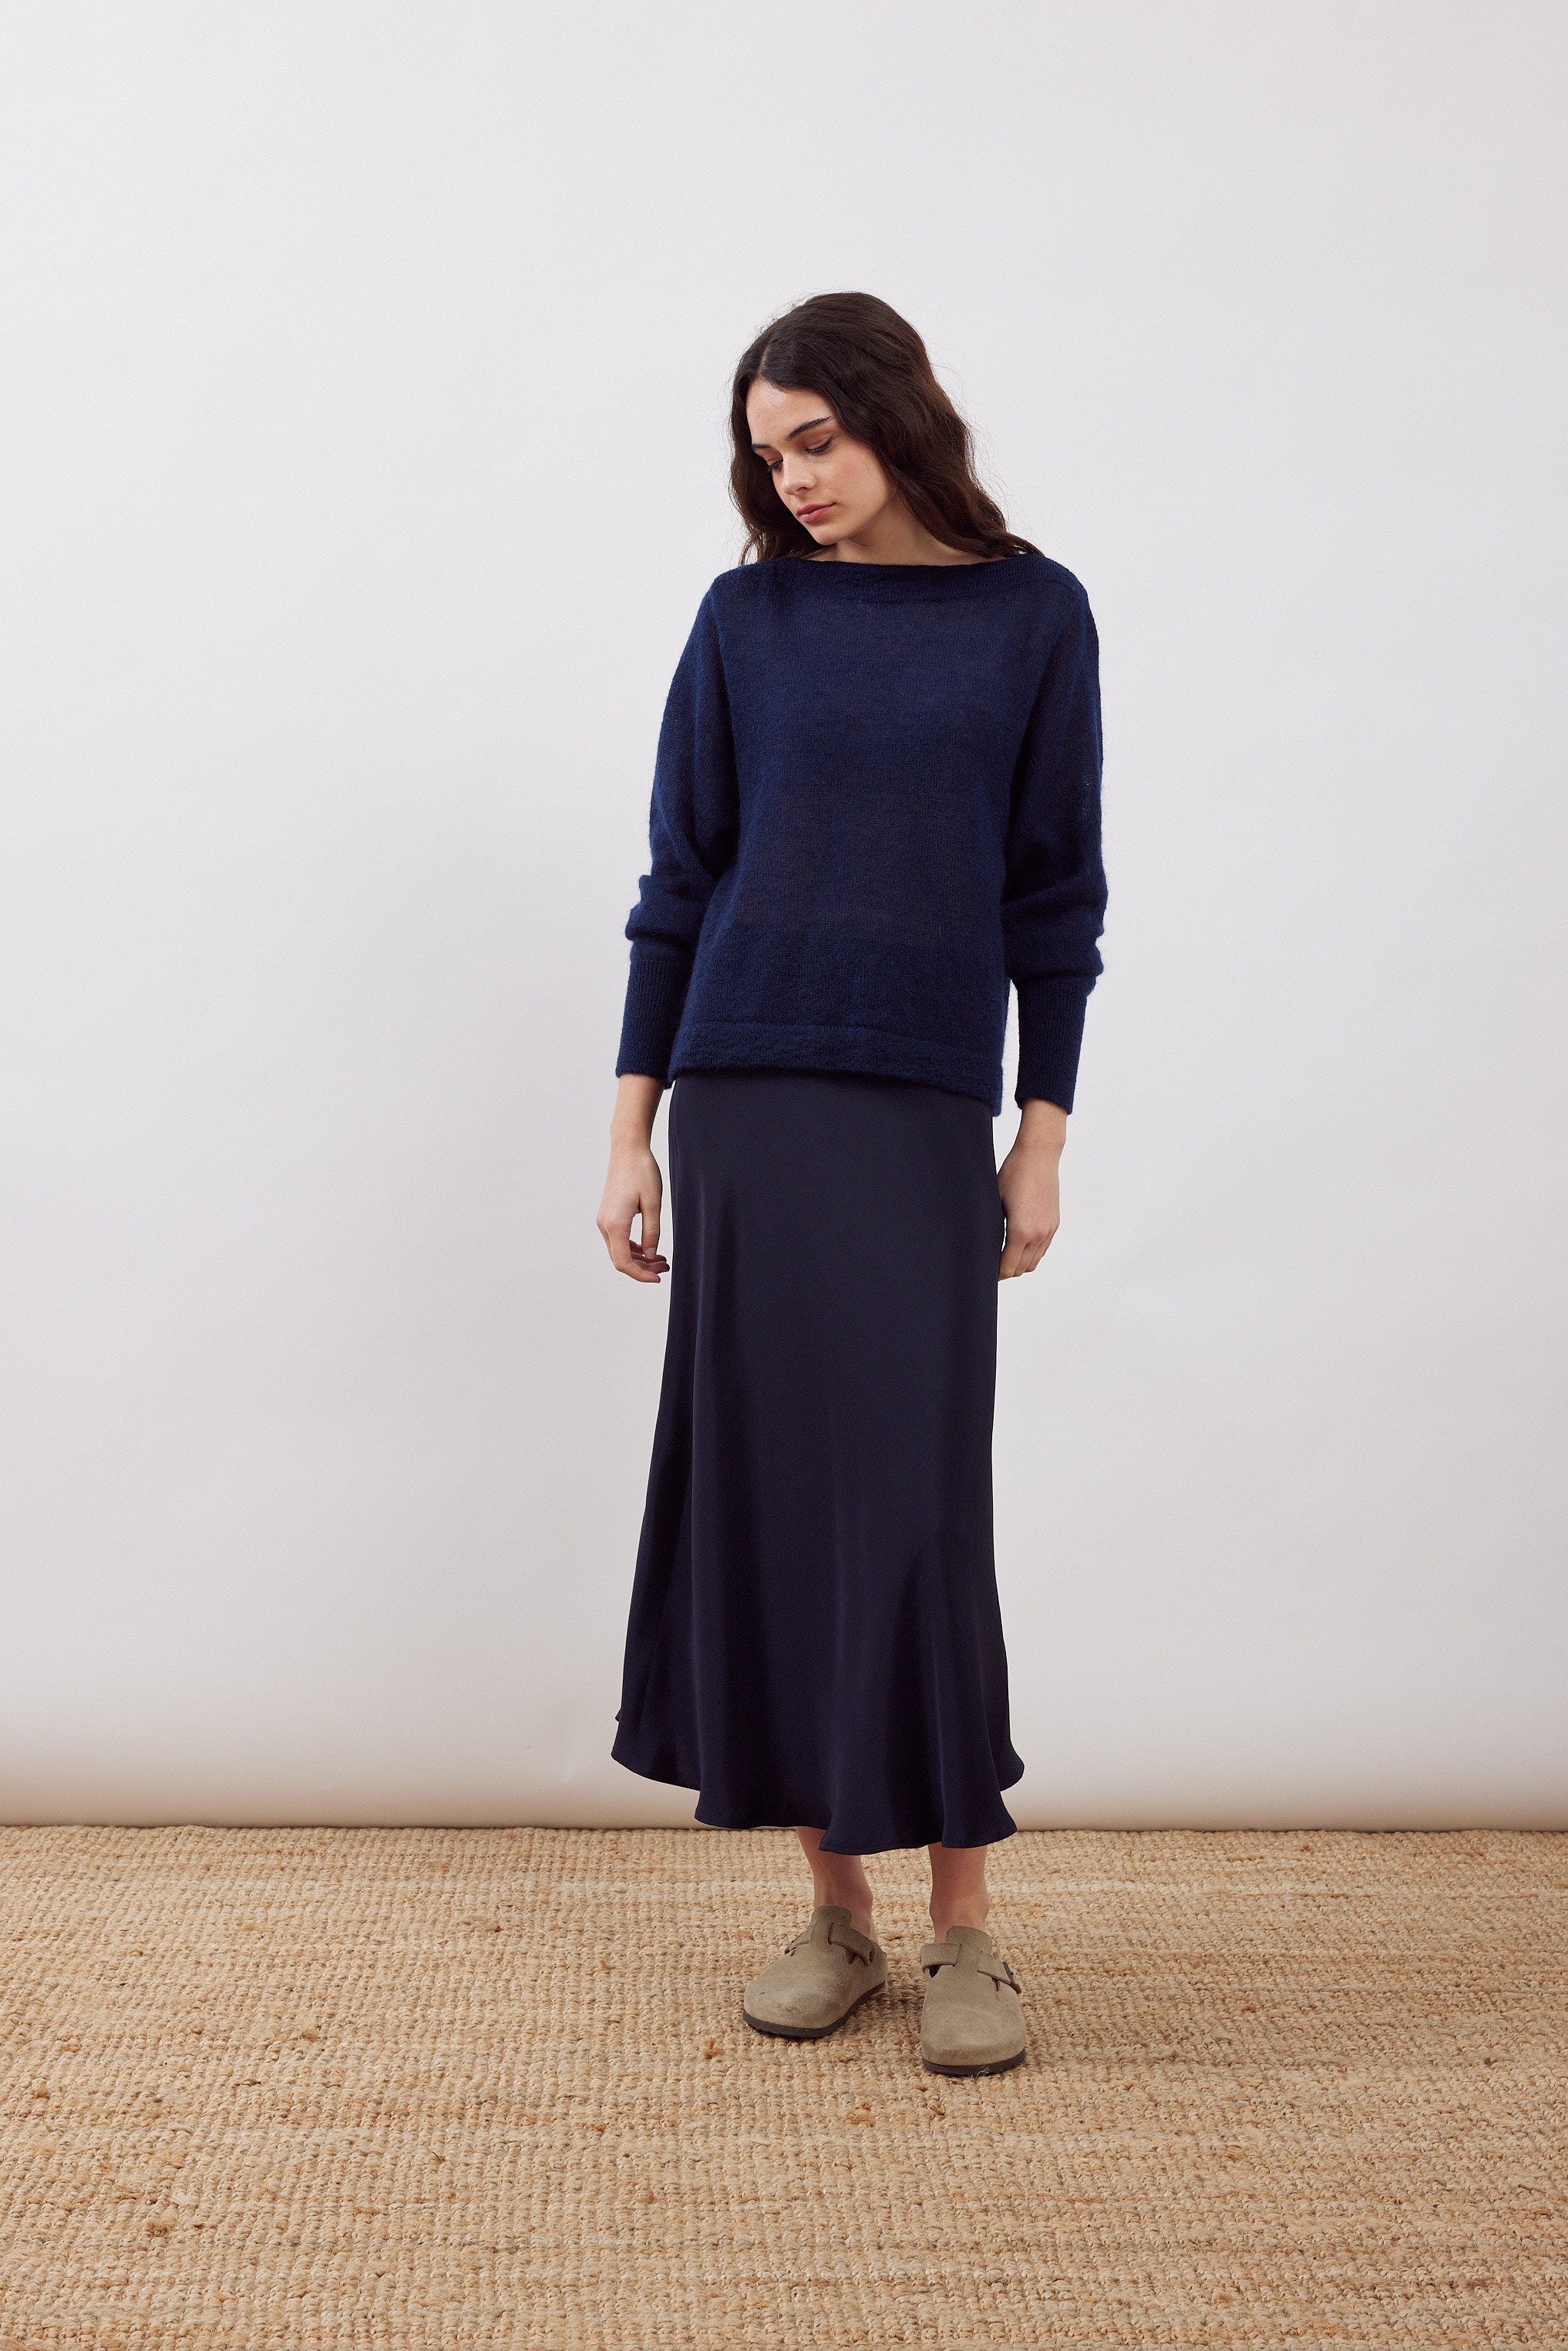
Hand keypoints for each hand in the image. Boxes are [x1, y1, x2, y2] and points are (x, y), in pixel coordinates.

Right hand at [597, 1075, 669, 1281]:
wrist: (627, 1149)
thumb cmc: (642, 1172)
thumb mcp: (654, 1204)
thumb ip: (652, 1233)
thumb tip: (651, 1255)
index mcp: (615, 1224)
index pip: (624, 1262)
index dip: (641, 1275)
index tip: (658, 1278)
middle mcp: (605, 1224)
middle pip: (620, 1259)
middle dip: (643, 1268)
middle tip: (666, 1267)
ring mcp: (604, 1219)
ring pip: (619, 1250)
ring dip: (639, 1258)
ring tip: (662, 1259)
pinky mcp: (608, 1214)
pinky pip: (618, 1239)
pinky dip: (633, 1247)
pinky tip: (650, 1247)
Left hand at [997, 1098, 1065, 1278]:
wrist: (1038, 1156)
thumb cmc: (1013, 1174)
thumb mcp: (994, 1201)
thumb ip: (992, 1227)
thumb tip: (983, 1246)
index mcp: (1021, 1231)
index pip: (1008, 1267)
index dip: (996, 1275)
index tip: (985, 1274)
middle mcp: (1038, 1234)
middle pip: (1022, 1269)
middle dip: (1006, 1271)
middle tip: (991, 1267)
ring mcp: (1049, 1230)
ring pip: (1034, 1262)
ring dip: (1020, 1264)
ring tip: (1004, 1258)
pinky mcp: (1054, 1224)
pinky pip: (1043, 1250)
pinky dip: (1031, 1254)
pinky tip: (1018, 1246)